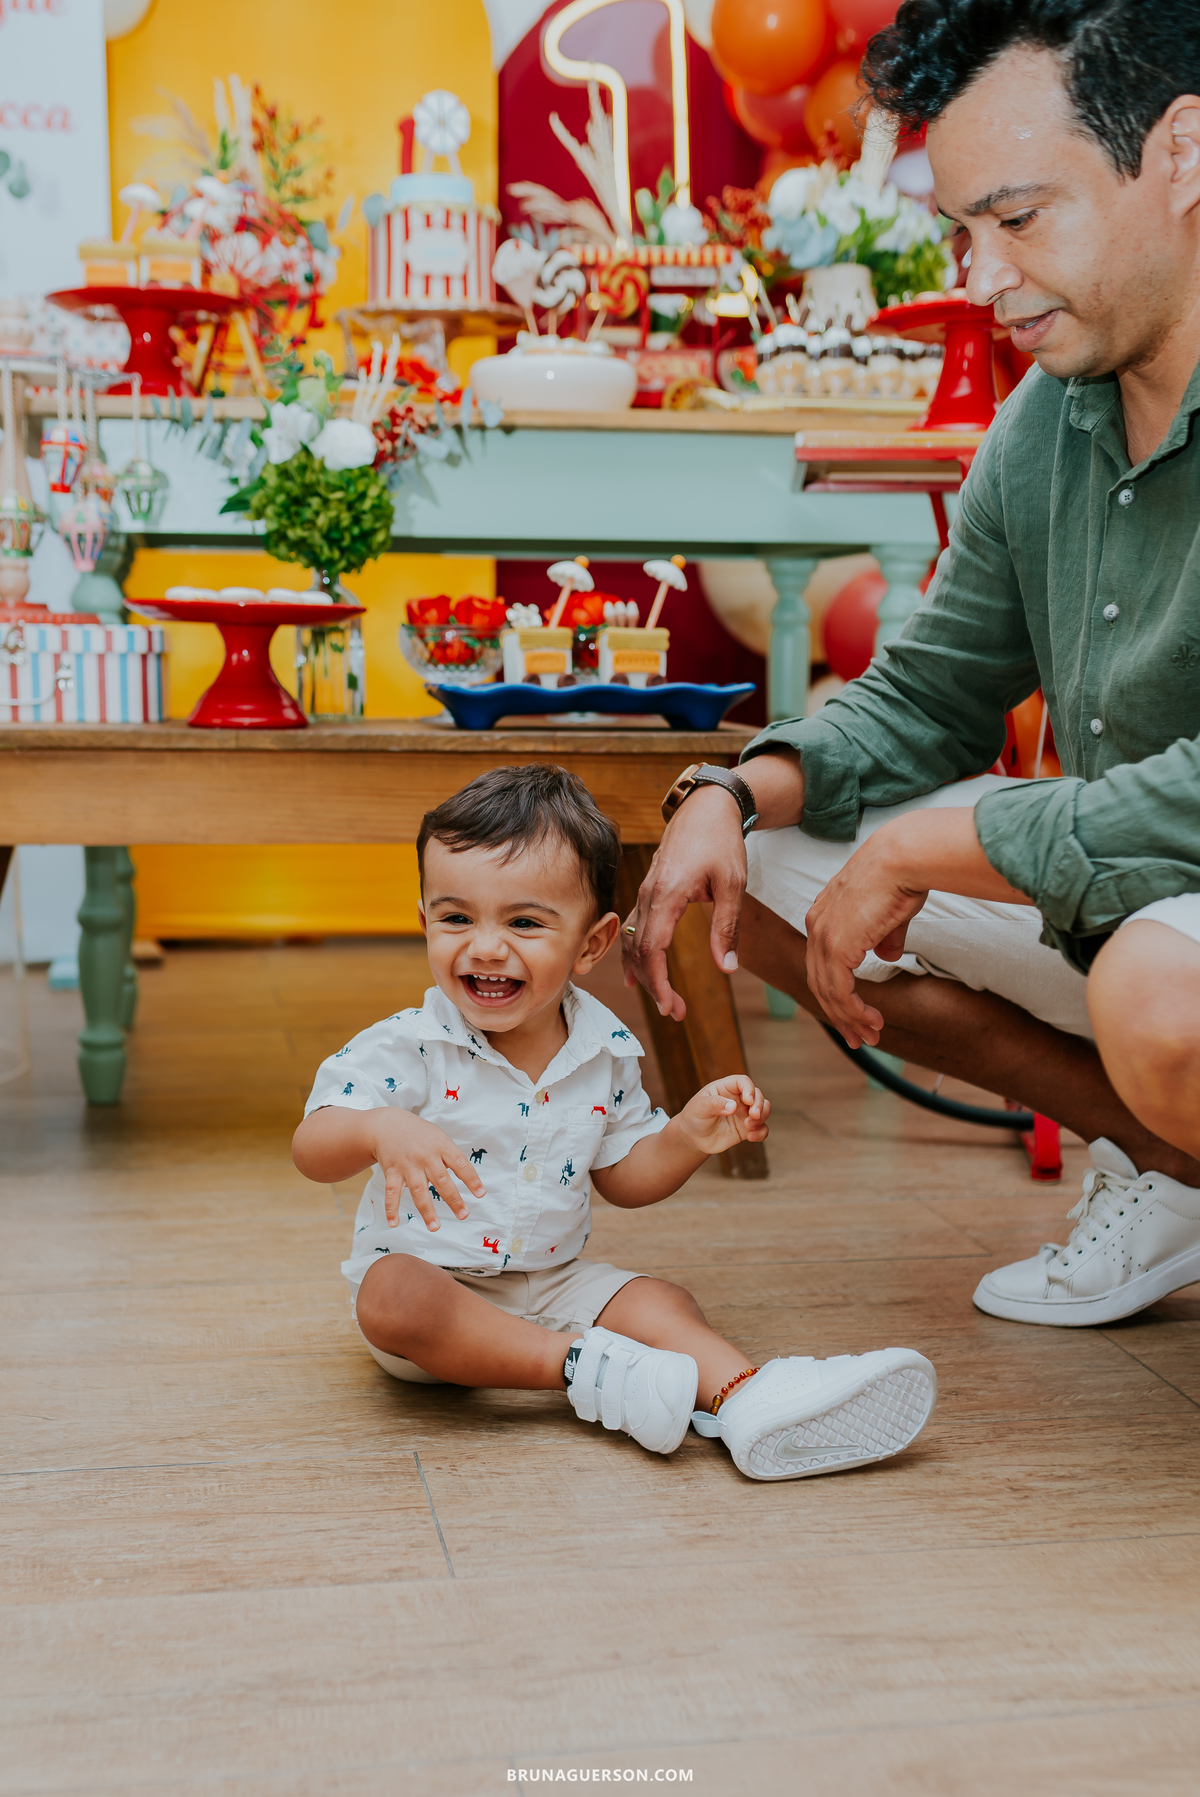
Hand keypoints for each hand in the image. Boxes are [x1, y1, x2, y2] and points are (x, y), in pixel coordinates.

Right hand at [369, 1111, 485, 1229]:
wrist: (388, 1125)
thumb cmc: (420, 1135)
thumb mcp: (439, 1138)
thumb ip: (452, 1158)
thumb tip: (471, 1181)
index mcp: (441, 1146)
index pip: (460, 1163)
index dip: (471, 1179)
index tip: (480, 1194)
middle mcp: (425, 1156)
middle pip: (441, 1180)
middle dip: (453, 1199)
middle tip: (463, 1215)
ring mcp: (408, 1165)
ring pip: (418, 1190)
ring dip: (426, 1210)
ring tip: (435, 1227)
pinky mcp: (392, 1171)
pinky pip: (392, 1192)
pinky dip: (391, 1208)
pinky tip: (394, 1223)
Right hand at [622, 786, 747, 1019]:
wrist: (706, 807)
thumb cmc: (721, 841)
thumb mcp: (733, 885)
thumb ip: (727, 928)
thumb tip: (726, 969)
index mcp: (667, 894)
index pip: (652, 949)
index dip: (658, 983)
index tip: (672, 1007)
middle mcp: (649, 894)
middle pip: (639, 950)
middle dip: (653, 986)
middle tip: (676, 1013)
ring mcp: (646, 891)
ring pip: (633, 940)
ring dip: (645, 973)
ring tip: (664, 1000)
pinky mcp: (649, 890)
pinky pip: (635, 927)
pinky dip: (636, 954)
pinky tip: (638, 973)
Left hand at [674, 1075, 769, 1155]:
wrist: (693, 1138)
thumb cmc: (694, 1117)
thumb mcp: (700, 1108)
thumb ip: (715, 1104)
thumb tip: (733, 1106)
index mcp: (726, 1088)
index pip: (743, 1082)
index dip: (749, 1089)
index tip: (748, 1100)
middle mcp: (738, 1099)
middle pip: (757, 1095)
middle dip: (759, 1104)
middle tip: (753, 1116)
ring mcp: (743, 1113)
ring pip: (764, 1109)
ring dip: (762, 1117)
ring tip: (749, 1126)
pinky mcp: (746, 1129)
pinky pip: (762, 1128)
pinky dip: (761, 1133)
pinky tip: (751, 1137)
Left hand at [803, 808, 1029, 1048]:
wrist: (902, 858)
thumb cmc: (902, 875)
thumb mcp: (890, 913)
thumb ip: (884, 937)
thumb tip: (886, 956)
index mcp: (824, 914)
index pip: (822, 963)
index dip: (837, 992)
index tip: (853, 1014)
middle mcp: (816, 926)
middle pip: (820, 982)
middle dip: (841, 1014)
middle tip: (859, 1037)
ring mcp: (823, 937)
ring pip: (828, 991)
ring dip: (850, 1018)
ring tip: (869, 1037)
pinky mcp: (836, 947)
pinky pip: (839, 991)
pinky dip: (854, 1011)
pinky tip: (871, 1021)